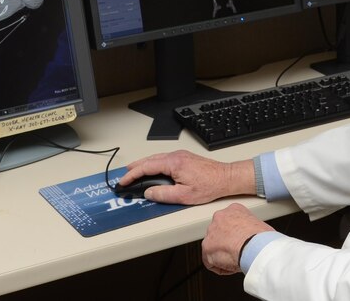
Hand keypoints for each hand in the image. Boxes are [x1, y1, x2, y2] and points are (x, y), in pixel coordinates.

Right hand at [120, 150, 254, 204]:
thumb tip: (148, 193)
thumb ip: (163, 194)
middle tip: (124, 176)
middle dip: (135, 167)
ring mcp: (180, 155)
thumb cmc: (209, 186)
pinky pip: (163, 158)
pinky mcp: (184, 157)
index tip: (124, 181)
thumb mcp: (184, 195)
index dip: (132, 175)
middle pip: (149, 159)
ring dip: (143, 164)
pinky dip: (153, 163)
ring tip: (134, 172)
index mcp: (173, 163)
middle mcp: (175, 155)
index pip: (146, 167)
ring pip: (156, 157)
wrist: (226, 177)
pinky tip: (152, 169)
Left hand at [202, 203, 273, 274]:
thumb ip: (251, 229)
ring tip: (237, 260)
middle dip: (227, 243)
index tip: (241, 242)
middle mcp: (220, 217)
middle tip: (238, 251)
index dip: (236, 235)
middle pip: (220, 233)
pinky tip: (233, 267)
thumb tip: (257, 238)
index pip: (230, 222)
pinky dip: (221, 267)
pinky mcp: (207, 248)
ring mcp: (211, 232)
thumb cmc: (262, 237)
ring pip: (214, 248)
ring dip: (224, 255)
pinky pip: (211, 262)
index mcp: (234, 210)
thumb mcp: (260, 225)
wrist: (256, 246)